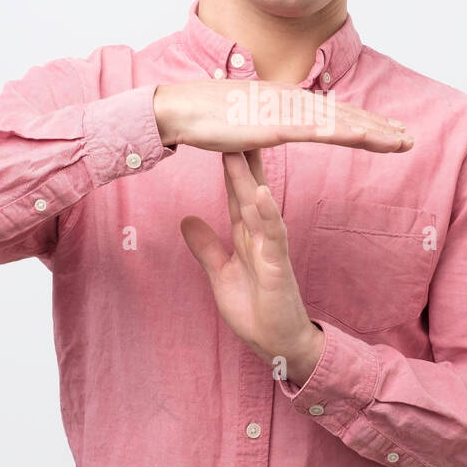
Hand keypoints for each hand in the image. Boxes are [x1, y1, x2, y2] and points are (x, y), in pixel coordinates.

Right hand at [154, 80, 411, 153]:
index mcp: (283, 100)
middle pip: (343, 114)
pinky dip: (345, 132)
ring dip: (373, 131)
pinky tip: (365, 137)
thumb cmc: (203, 117)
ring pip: (338, 121)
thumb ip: (261, 123)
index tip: (387, 130)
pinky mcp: (273, 125)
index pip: (331, 111)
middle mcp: (290, 100)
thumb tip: (271, 129)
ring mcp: (283, 111)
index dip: (361, 121)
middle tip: (409, 138)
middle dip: (378, 126)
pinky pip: (317, 130)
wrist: (177, 109)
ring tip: (400, 141)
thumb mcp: (242, 121)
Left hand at [179, 149, 324, 385]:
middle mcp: (262, 233)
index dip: (228, 162)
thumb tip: (186, 219)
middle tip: (231, 123)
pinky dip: (269, 213)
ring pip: (259, 204)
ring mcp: (272, 246)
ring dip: (248, 177)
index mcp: (248, 232)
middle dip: (238, 156)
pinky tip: (263, 192)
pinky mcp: (278, 264)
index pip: (237, 189)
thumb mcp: (221, 273)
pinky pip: (274, 234)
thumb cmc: (256, 309)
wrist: (279, 344)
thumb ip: (206, 247)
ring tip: (238, 148)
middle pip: (248, 187)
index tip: (219, 133)